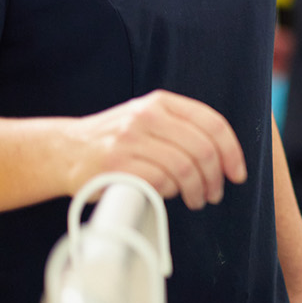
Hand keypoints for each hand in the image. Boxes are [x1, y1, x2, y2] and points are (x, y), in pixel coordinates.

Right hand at [64, 90, 247, 209]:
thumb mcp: (148, 119)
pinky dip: (169, 192)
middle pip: (202, 149)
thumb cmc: (115, 140)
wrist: (64, 151)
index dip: (232, 151)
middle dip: (216, 177)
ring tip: (197, 200)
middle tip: (215, 193)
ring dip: (197, 190)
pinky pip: (159, 181)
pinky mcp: (116, 165)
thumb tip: (224, 157)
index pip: (212, 123)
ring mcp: (130, 139)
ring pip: (184, 168)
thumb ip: (181, 128)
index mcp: (161, 102)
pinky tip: (167, 195)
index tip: (237, 173)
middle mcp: (147, 116)